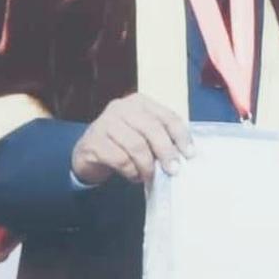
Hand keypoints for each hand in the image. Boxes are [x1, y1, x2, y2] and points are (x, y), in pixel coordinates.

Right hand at [71, 93, 192, 184]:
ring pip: (136, 145)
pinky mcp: (94, 141)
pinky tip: (133, 175)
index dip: (181, 135)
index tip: (189, 154)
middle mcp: (121, 107)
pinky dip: (131, 171)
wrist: (88, 154)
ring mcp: (105, 122)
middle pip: (152, 129)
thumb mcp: (143, 135)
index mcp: (139, 102)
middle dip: (165, 151)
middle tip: (173, 170)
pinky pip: (120, 159)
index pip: (166, 116)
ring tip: (149, 176)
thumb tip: (184, 154)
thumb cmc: (122, 143)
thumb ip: (161, 137)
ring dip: (147, 165)